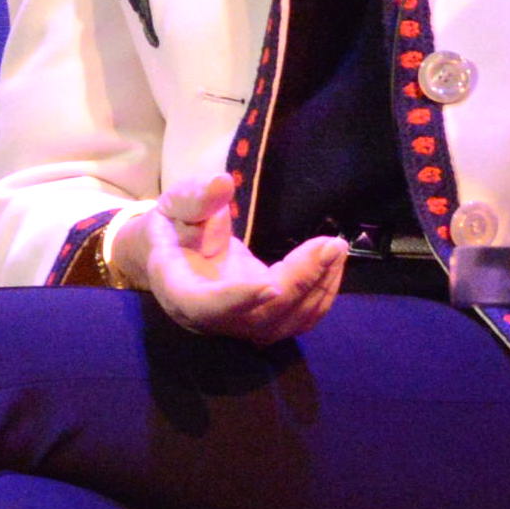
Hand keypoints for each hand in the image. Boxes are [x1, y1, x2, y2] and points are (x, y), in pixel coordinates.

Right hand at [117, 172, 345, 344]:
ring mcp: (240, 325)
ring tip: (335, 247)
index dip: (237, 300)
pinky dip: (322, 294)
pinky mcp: (264, 321)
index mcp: (180, 290)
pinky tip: (332, 261)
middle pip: (260, 317)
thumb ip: (195, 197)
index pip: (205, 307)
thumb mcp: (175, 205)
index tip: (271, 285)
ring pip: (285, 322)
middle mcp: (211, 319)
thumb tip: (222, 183)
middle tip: (331, 244)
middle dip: (300, 282)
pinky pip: (298, 319)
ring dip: (319, 288)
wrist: (175, 253)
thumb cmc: (174, 227)